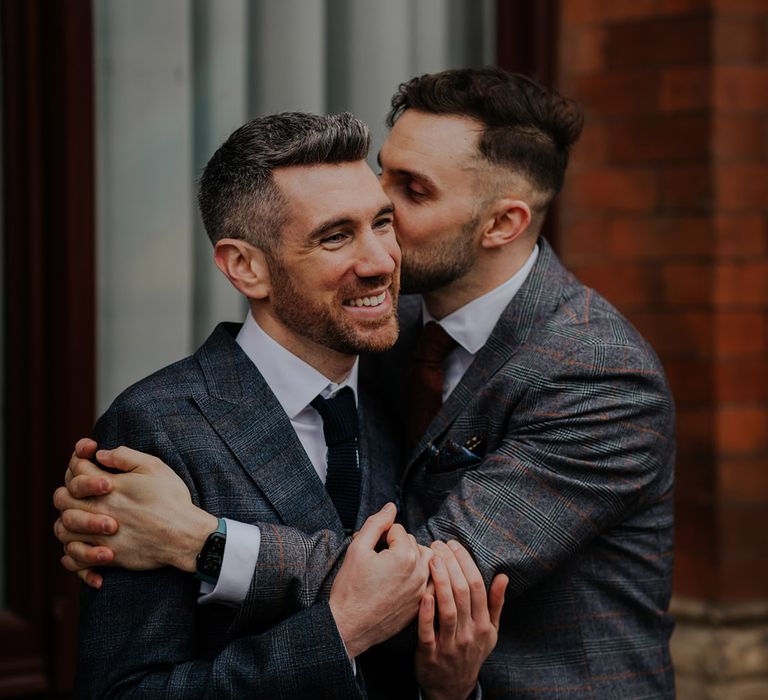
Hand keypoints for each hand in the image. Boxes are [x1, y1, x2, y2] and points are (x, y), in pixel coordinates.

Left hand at [53, 440, 216, 587]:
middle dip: (68, 489)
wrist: (184, 535)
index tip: (88, 457)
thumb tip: (101, 454)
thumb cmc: (172, 499)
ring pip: (63, 529)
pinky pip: (75, 559)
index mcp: (110, 487)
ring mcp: (101, 535)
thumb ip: (125, 456)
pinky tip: (81, 546)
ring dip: (67, 520)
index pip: (77, 469)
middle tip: (82, 489)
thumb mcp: (154, 467)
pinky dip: (72, 554)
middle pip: (62, 498)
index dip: (78, 458)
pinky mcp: (108, 556)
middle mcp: (100, 510)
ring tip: (79, 516)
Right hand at [329, 503, 431, 657]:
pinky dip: (416, 577)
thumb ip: (376, 523)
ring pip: (423, 561)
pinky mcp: (420, 605)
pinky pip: (426, 582)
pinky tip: (398, 584)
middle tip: (376, 559)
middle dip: (396, 545)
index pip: (398, 530)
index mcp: (405, 556)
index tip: (370, 549)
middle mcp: (419, 573)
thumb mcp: (357, 549)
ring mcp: (422, 591)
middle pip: (413, 543)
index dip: (381, 535)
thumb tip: (391, 507)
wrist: (349, 626)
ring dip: (409, 559)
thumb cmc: (350, 588)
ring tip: (389, 568)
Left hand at [415, 540, 507, 699]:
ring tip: (430, 558)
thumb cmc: (471, 652)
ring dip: (440, 581)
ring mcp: (450, 645)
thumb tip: (503, 576)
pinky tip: (423, 593)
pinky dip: (426, 613)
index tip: (453, 544)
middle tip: (438, 544)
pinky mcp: (430, 655)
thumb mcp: (490, 632)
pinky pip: (428, 632)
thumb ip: (496, 604)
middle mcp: (469, 633)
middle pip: (462, 593)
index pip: (477, 587)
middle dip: (451, 564)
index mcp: (483, 624)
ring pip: (448, 609)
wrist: (452, 690)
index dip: (466, 562)